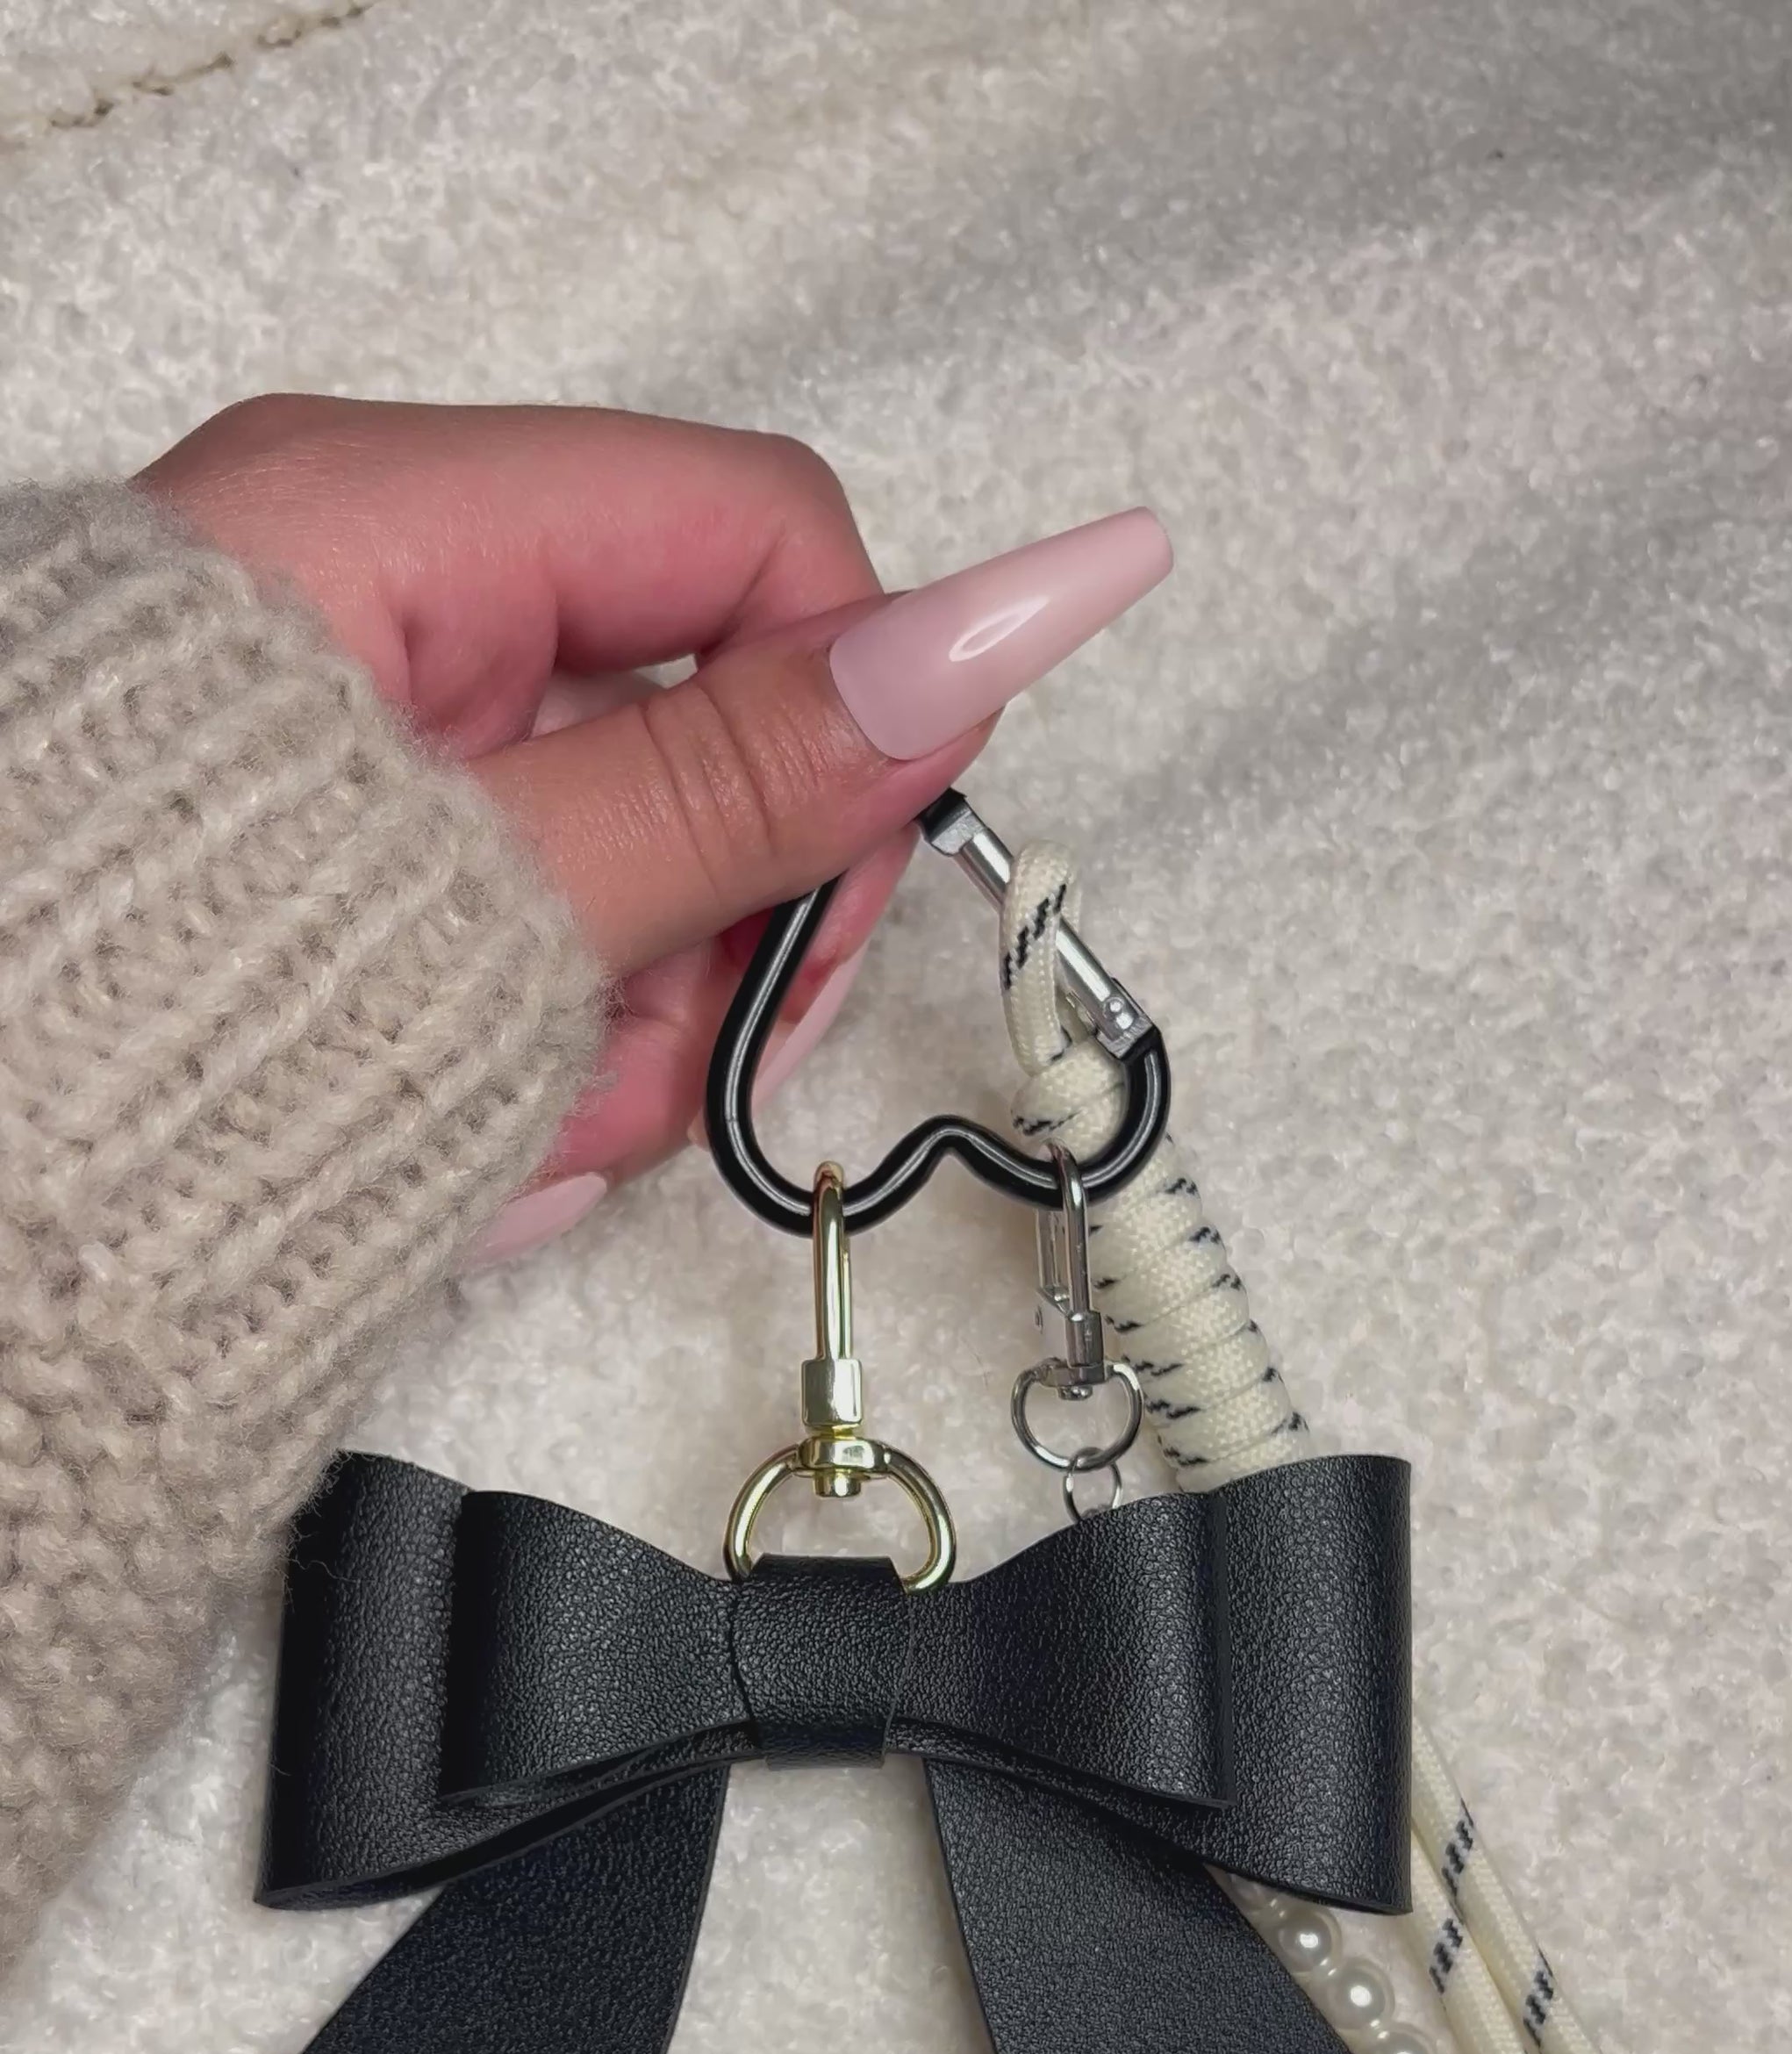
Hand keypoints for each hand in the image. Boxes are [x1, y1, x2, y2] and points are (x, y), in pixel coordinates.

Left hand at [140, 397, 1168, 1257]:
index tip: (842, 905)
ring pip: (632, 859)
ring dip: (633, 1031)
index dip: (853, 710)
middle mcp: (375, 606)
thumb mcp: (497, 896)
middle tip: (668, 1066)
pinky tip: (484, 1142)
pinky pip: (534, 939)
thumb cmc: (160, 1032)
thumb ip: (743, 773)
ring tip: (531, 1136)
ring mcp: (364, 751)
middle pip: (698, 712)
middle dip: (719, 923)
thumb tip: (981, 637)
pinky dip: (543, 1061)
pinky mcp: (355, 877)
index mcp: (381, 523)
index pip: (754, 531)